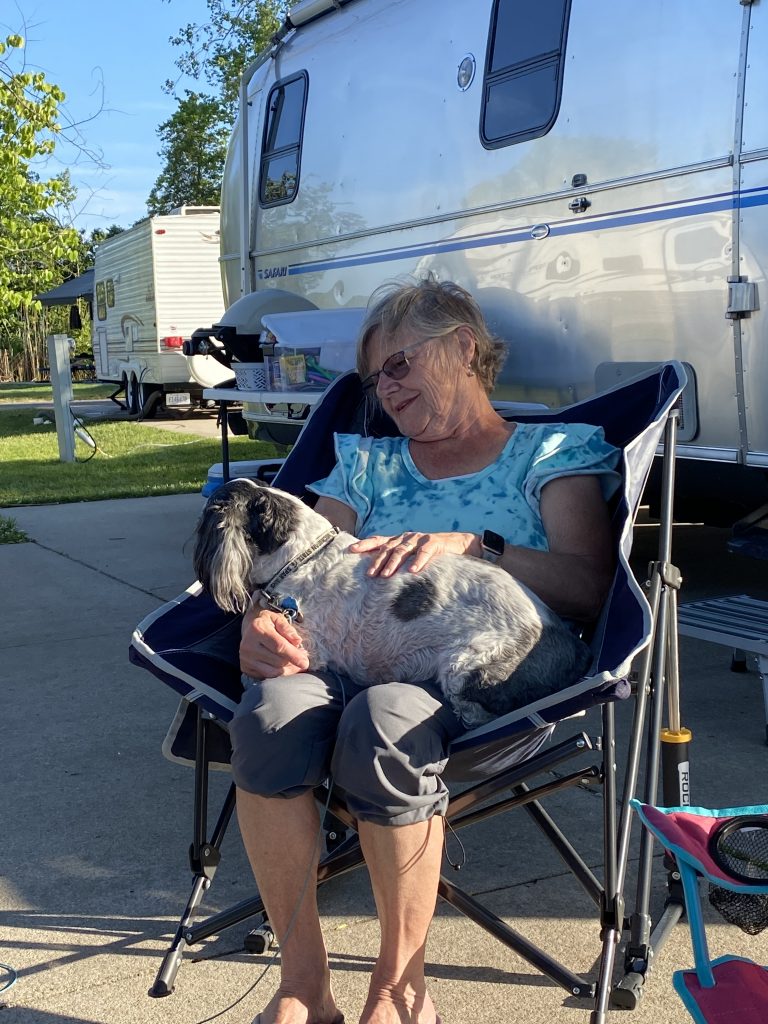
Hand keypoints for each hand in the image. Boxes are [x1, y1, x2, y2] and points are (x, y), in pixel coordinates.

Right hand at [240, 606, 309, 677]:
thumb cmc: (267, 623)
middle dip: (292, 661)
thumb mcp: (278, 619)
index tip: (305, 663)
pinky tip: (286, 668)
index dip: (294, 655)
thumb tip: (298, 641)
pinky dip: (279, 674)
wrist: (249, 628)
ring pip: (273, 671)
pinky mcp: (246, 668)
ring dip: (288, 669)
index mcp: (257, 629)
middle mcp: (248, 645)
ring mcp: (245, 658)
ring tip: (295, 662)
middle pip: (277, 661)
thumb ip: (288, 629)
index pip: (279, 646)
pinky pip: (267, 676)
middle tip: (302, 656)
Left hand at [349, 530, 479, 576]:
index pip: (379, 541)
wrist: (460, 545)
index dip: (365, 545)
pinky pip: (424, 552)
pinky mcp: (434, 543)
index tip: (351, 550)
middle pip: (387, 548)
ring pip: (402, 550)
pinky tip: (413, 571)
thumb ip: (399, 562)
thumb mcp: (413, 557)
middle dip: (377, 561)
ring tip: (386, 576)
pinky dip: (418, 561)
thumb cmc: (433, 554)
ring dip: (393, 564)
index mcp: (399, 540)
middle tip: (370, 575)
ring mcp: (420, 539)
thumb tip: (379, 578)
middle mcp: (407, 537)